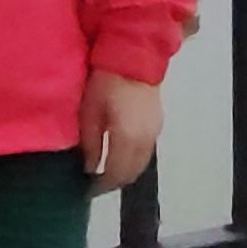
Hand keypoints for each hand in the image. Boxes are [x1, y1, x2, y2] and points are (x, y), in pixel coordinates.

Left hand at [81, 71, 160, 191]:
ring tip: (107, 173)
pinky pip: (146, 152)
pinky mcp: (158, 124)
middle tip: (96, 185)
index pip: (115, 173)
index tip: (88, 190)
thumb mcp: (89, 111)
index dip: (102, 186)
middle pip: (131, 173)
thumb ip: (90, 143)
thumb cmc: (106, 81)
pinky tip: (120, 156)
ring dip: (125, 172)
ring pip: (141, 164)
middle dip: (114, 183)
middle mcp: (146, 140)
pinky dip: (133, 160)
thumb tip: (90, 167)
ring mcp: (155, 132)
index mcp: (127, 138)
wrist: (134, 57)